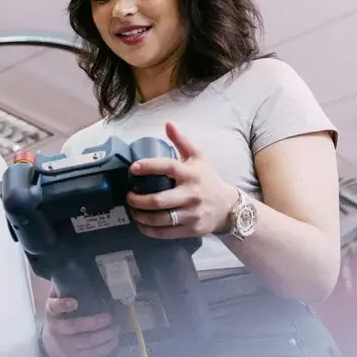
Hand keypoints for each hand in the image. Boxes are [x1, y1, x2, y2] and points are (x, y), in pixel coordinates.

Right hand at [41, 295, 118, 356]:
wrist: (51, 343)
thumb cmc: (60, 317)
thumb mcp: (57, 302)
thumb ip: (64, 290)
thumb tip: (76, 272)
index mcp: (52, 312)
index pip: (54, 307)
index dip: (63, 305)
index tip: (74, 302)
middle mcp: (56, 329)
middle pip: (74, 326)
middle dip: (94, 323)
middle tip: (109, 318)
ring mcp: (65, 345)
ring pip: (86, 341)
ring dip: (104, 335)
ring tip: (116, 329)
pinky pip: (91, 353)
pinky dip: (105, 347)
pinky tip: (114, 340)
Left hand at [126, 121, 240, 238]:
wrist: (228, 207)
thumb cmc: (207, 179)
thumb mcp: (198, 158)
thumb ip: (182, 141)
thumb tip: (168, 123)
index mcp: (191, 174)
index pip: (168, 168)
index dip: (149, 167)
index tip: (133, 168)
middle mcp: (192, 194)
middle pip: (160, 200)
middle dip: (138, 200)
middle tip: (128, 197)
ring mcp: (192, 214)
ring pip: (161, 219)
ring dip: (141, 216)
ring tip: (132, 211)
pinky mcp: (192, 230)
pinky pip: (166, 233)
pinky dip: (149, 230)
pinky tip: (141, 224)